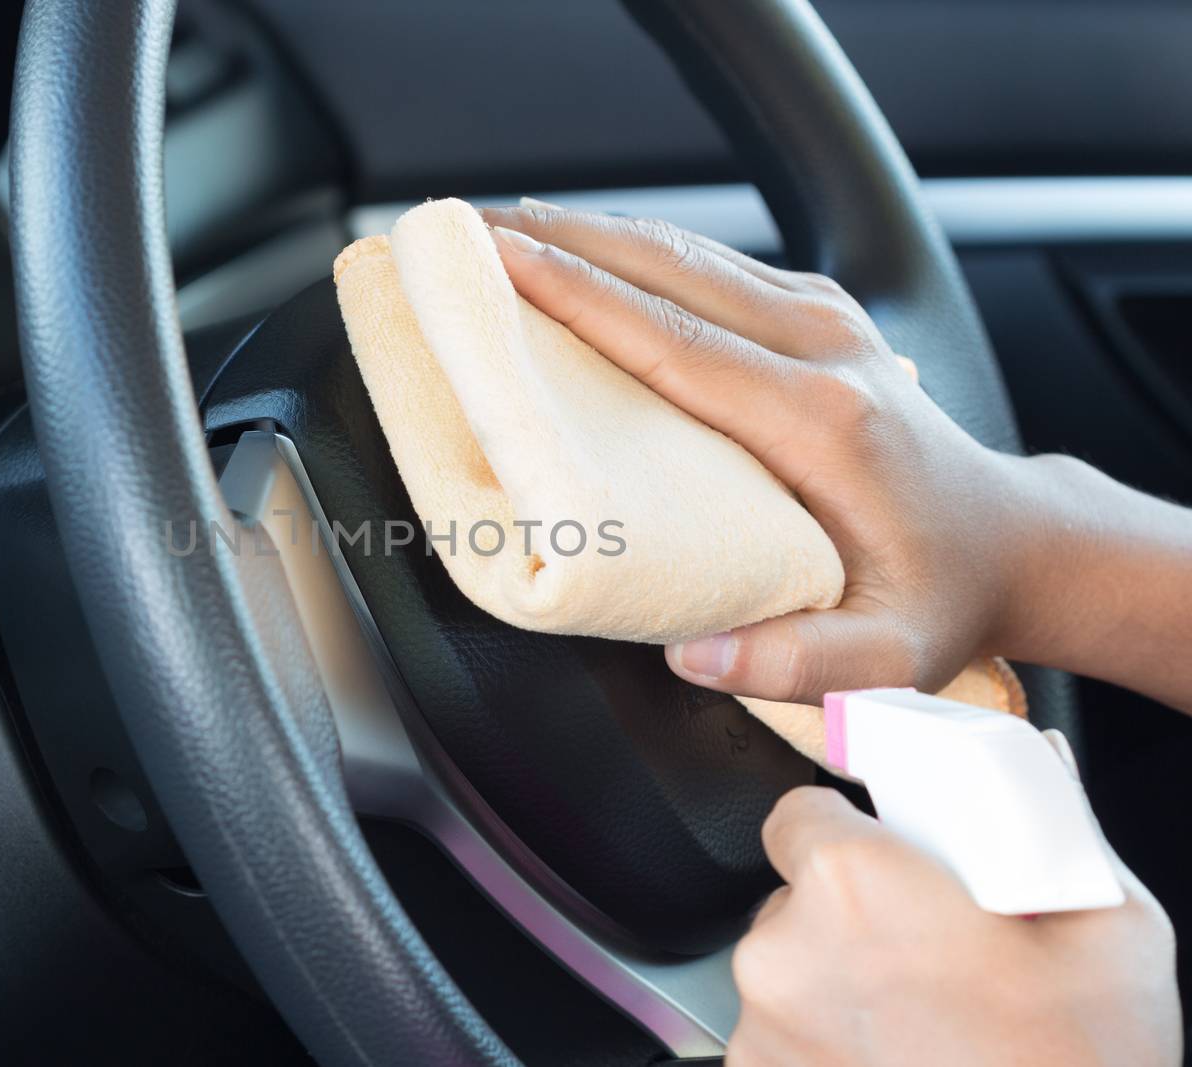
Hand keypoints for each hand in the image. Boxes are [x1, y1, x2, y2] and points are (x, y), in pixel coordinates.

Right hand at [482, 206, 1191, 711]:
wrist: (1008, 540)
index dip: (575, 296)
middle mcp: (820, 347)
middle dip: (556, 240)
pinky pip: (706, 263)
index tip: (495, 263)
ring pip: (682, 251)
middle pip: (664, 269)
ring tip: (496, 229)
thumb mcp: (886, 657)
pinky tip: (579, 248)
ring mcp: (822, 319)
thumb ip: (798, 664)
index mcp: (818, 420)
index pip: (670, 339)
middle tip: (462, 230)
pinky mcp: (816, 313)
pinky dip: (631, 249)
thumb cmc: (935, 594)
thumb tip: (693, 658)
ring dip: (585, 233)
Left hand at [729, 733, 1179, 1065]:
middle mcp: (785, 953)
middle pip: (795, 899)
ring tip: (921, 1021)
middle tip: (928, 952)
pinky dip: (826, 1044)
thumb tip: (1040, 767)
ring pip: (789, 973)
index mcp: (853, 885)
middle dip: (851, 916)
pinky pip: (782, 1037)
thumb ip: (1058, 829)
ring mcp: (763, 1030)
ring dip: (836, 984)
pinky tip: (897, 1057)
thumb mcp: (1110, 932)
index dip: (844, 830)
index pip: (797, 813)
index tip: (886, 855)